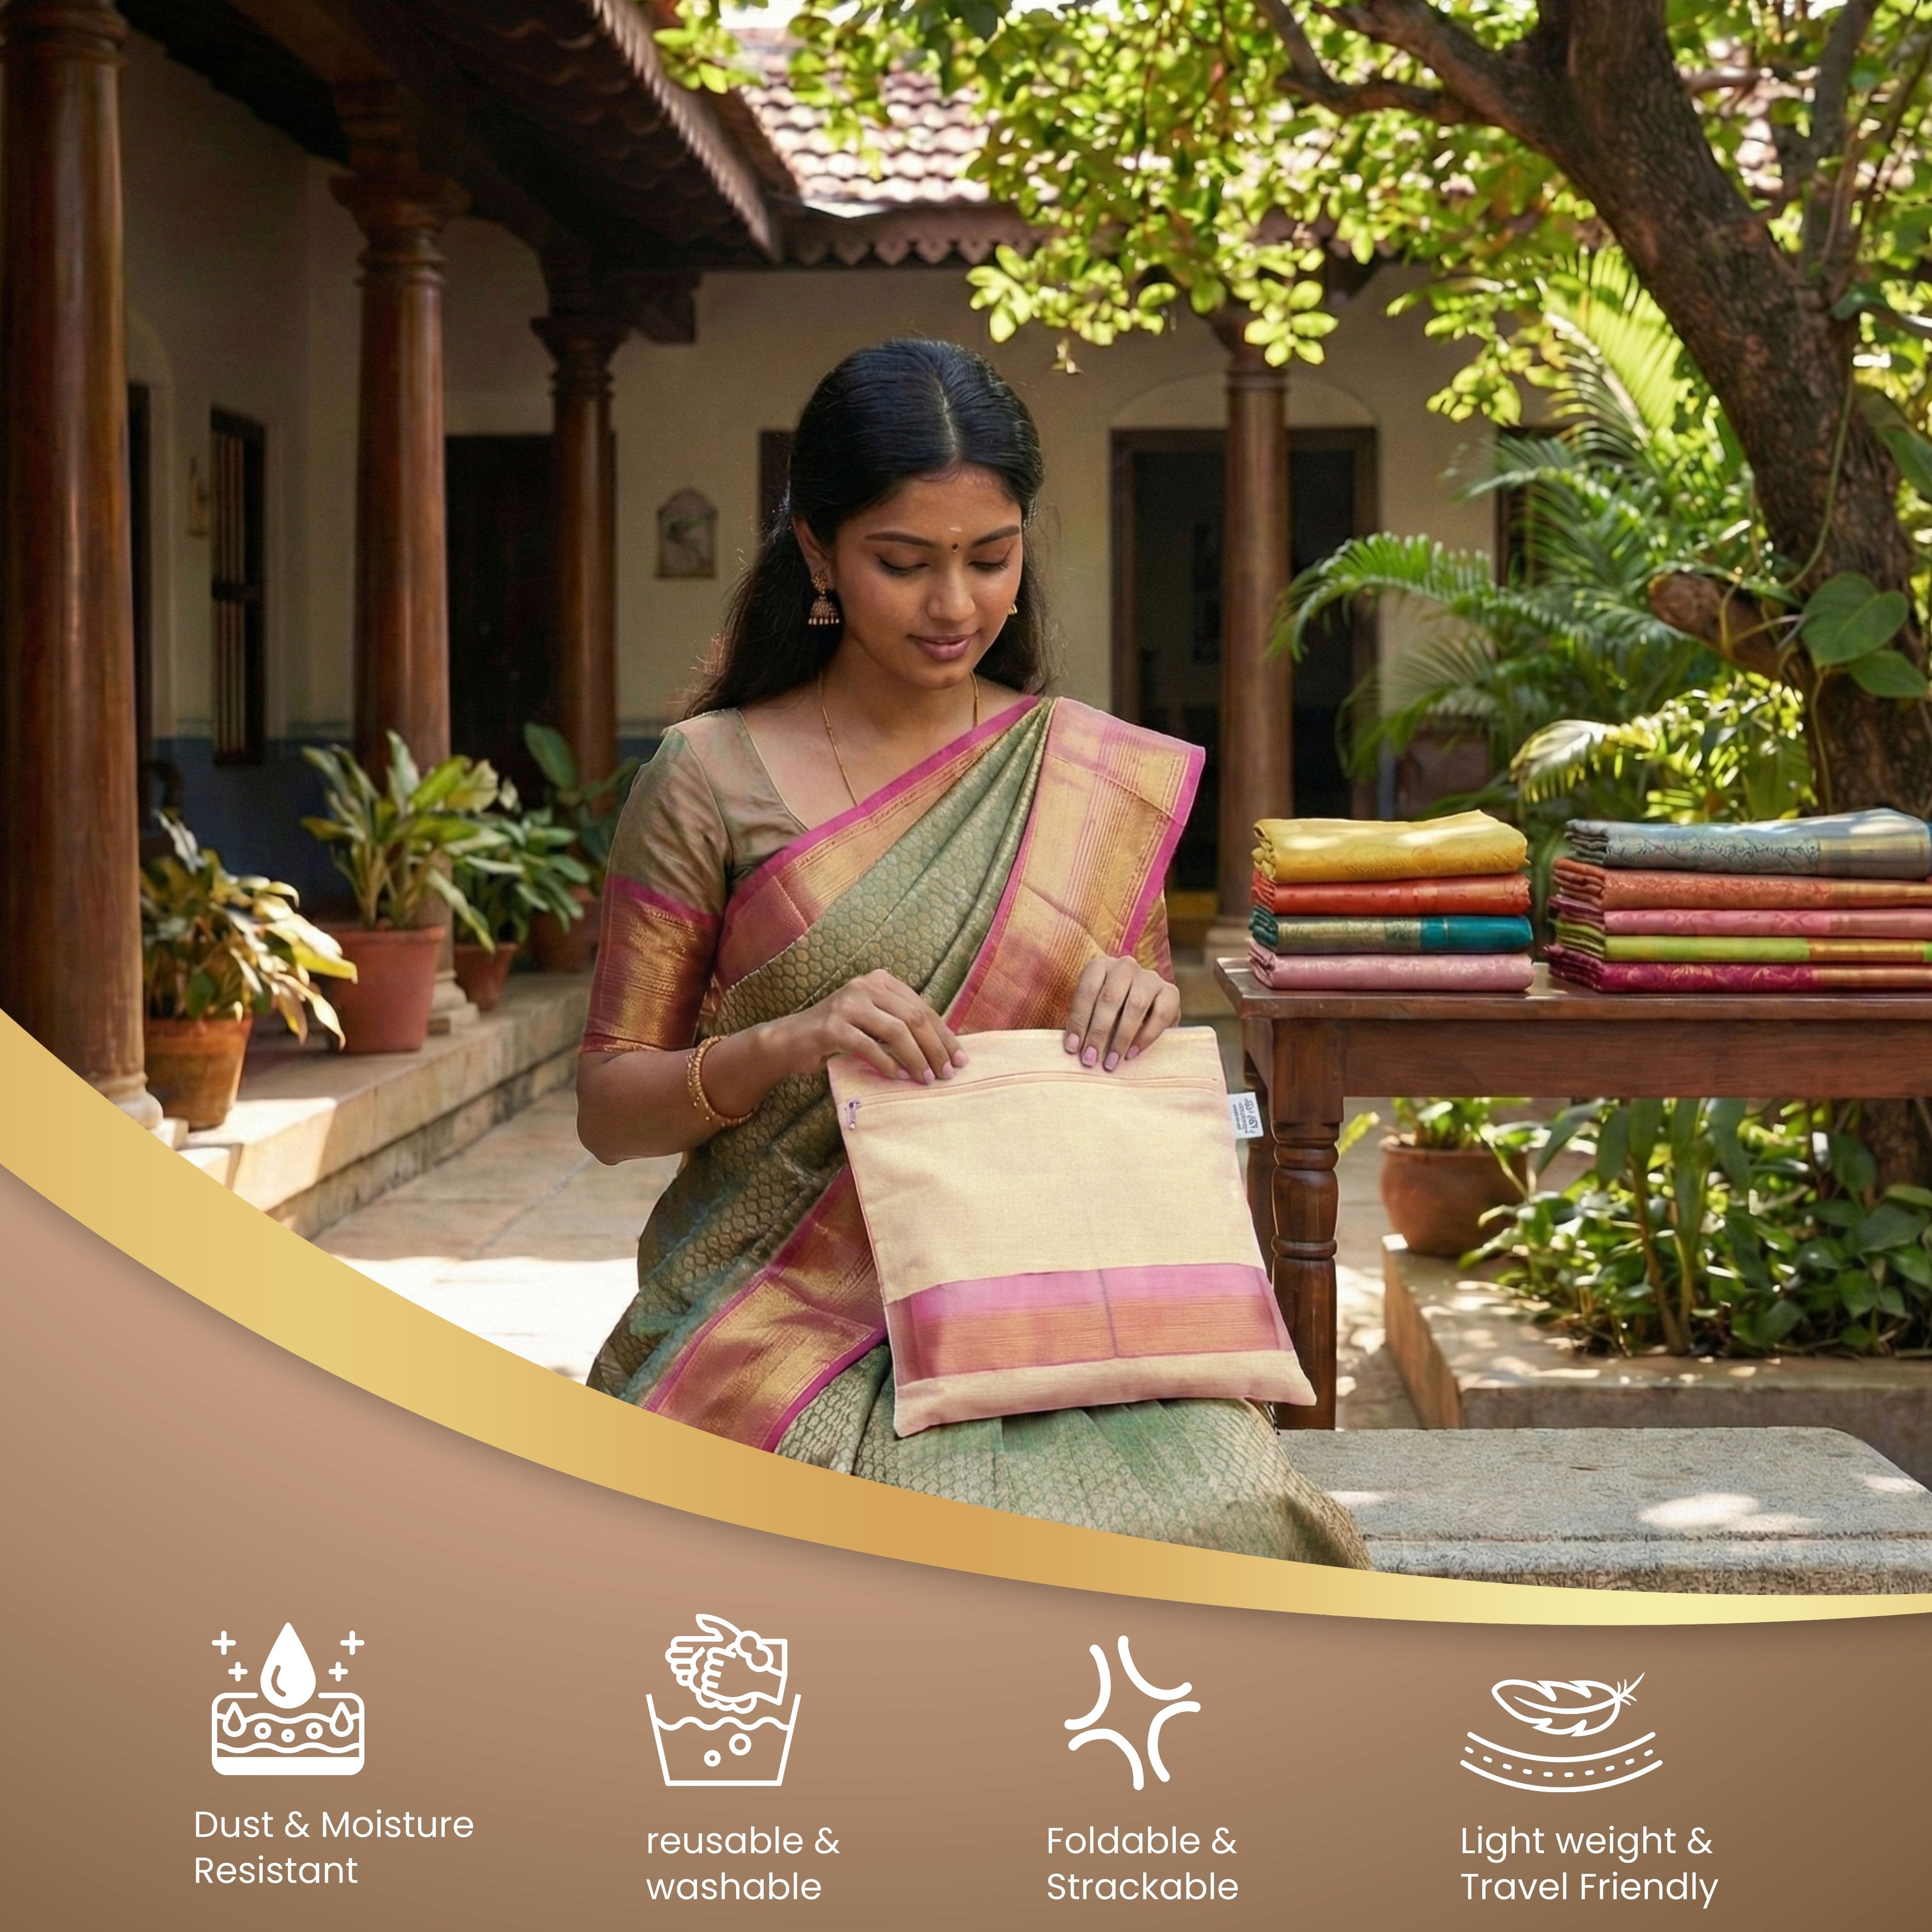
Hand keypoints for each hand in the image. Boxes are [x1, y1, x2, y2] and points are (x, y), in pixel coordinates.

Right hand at [779, 970, 965, 1083]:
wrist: (792, 1040)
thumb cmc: (839, 1033)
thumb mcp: (873, 1021)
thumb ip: (901, 1024)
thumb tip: (944, 1048)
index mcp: (879, 980)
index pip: (921, 1006)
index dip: (943, 1034)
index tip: (959, 1058)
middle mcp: (864, 985)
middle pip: (913, 1017)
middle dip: (935, 1047)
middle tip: (945, 1073)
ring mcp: (847, 1004)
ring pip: (895, 1031)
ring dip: (915, 1058)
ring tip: (925, 1078)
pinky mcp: (832, 1026)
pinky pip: (869, 1046)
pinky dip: (887, 1064)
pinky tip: (897, 1077)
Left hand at [1063, 955, 1180, 1070]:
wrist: (1144, 1009)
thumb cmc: (1109, 1013)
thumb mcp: (1092, 1012)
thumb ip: (1084, 1024)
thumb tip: (1073, 1048)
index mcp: (1100, 966)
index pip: (1087, 990)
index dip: (1079, 1020)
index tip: (1073, 1048)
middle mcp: (1125, 966)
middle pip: (1110, 998)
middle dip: (1098, 1032)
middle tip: (1090, 1059)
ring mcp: (1150, 977)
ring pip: (1136, 1005)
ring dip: (1121, 1037)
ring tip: (1111, 1061)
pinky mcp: (1170, 991)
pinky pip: (1161, 1013)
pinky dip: (1146, 1036)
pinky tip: (1132, 1053)